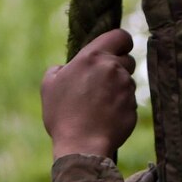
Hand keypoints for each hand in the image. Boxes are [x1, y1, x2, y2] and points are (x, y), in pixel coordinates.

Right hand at [41, 28, 138, 159]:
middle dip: (118, 68)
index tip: (117, 50)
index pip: (120, 36)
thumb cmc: (63, 115)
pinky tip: (105, 117)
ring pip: (128, 82)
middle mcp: (113, 68)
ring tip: (99, 105)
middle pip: (127, 60)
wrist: (81, 146)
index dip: (121, 42)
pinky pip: (130, 101)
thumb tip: (65, 68)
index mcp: (93, 57)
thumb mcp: (49, 86)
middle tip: (101, 84)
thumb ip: (59, 69)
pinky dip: (120, 107)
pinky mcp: (133, 106)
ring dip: (118, 89)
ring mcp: (126, 88)